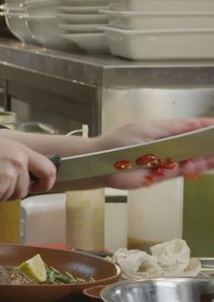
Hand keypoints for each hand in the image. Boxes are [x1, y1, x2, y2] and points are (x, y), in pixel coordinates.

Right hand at [0, 134, 57, 203]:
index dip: (46, 182)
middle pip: (25, 189)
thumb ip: (13, 157)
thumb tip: (22, 172)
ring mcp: (8, 179)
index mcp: (20, 151)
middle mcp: (18, 164)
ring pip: (9, 197)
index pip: (48, 169)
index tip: (40, 186)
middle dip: (12, 191)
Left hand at [89, 118, 213, 188]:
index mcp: (160, 130)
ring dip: (204, 157)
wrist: (98, 164)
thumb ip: (172, 131)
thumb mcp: (147, 131)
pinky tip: (205, 164)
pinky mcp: (160, 176)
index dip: (204, 125)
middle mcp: (165, 145)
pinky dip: (194, 168)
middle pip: (192, 143)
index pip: (188, 125)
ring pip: (189, 158)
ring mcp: (164, 161)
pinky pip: (181, 171)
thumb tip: (194, 126)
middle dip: (207, 143)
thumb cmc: (118, 143)